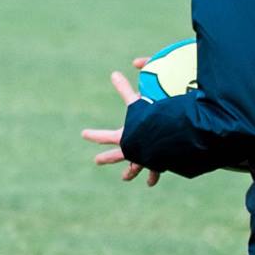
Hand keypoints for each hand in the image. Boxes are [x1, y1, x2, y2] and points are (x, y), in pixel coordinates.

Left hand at [80, 65, 158, 185]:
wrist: (171, 141)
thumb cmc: (152, 123)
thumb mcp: (137, 104)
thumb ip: (125, 90)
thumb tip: (113, 74)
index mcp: (125, 138)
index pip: (105, 137)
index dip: (94, 135)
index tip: (83, 135)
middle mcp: (133, 151)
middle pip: (117, 155)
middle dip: (107, 157)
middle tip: (97, 160)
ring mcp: (146, 159)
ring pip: (136, 167)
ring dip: (130, 171)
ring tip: (125, 178)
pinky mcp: (161, 163)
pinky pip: (156, 170)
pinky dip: (154, 175)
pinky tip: (151, 180)